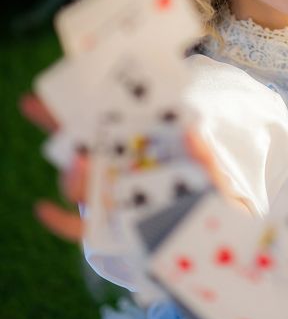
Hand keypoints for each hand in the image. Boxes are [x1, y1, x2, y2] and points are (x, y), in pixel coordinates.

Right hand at [19, 93, 224, 241]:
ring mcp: (107, 198)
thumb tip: (192, 132)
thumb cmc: (207, 199)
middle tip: (47, 112)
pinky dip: (59, 219)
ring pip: (78, 183)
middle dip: (60, 126)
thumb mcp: (212, 175)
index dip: (78, 99)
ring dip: (72, 173)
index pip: (104, 118)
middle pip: (80, 144)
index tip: (58, 79)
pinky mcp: (105, 230)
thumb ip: (203, 158)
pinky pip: (77, 226)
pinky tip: (44, 210)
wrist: (208, 240)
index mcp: (140, 145)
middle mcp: (117, 167)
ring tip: (78, 165)